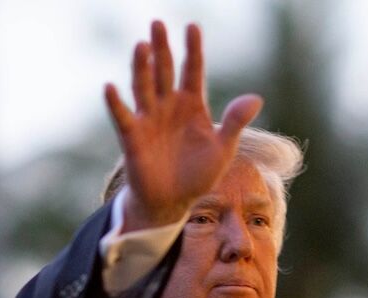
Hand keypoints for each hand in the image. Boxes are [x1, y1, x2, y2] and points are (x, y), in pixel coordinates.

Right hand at [104, 21, 262, 230]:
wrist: (173, 202)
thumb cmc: (198, 174)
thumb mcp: (223, 150)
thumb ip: (235, 123)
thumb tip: (257, 98)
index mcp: (193, 105)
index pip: (193, 71)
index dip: (193, 50)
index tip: (192, 27)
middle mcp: (168, 106)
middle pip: (164, 71)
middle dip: (162, 49)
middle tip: (157, 24)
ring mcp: (149, 119)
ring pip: (144, 87)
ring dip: (141, 67)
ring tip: (141, 45)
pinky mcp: (133, 137)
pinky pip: (124, 116)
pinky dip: (116, 103)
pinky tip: (110, 87)